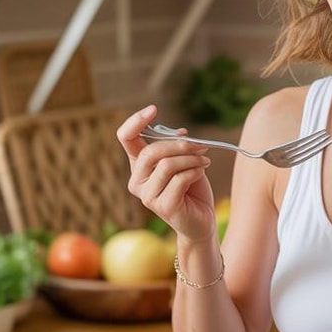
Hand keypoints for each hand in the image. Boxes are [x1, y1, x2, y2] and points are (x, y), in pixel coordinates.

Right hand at [117, 105, 216, 243]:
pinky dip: (195, 171)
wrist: (201, 222)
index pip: (126, 139)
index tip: (153, 109)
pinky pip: (180, 179)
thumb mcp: (184, 161)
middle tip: (200, 146)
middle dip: (178, 145)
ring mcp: (148, 196)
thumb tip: (179, 133)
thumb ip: (176, 147)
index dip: (135, 122)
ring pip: (167, 165)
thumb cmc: (192, 190)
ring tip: (205, 160)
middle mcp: (137, 181)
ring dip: (191, 158)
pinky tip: (202, 172)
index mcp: (139, 167)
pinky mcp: (163, 206)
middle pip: (150, 151)